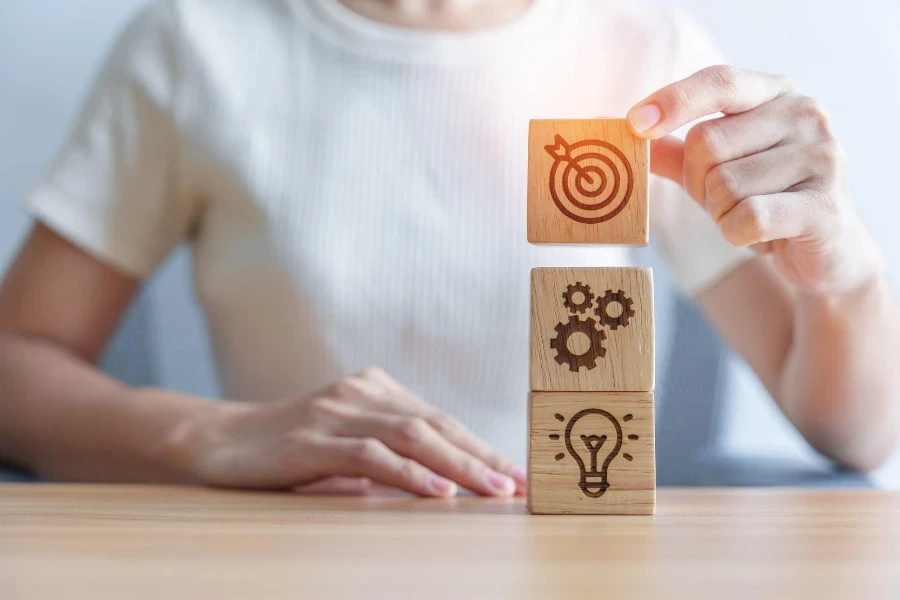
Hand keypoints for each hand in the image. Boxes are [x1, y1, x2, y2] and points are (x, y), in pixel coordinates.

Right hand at [179, 367, 523, 496]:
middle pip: (436, 425)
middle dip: (482, 456)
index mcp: (376, 389)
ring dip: (459, 466)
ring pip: (412, 436)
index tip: (517, 472)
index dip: (481, 446)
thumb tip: (449, 482)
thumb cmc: (290, 449)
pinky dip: (410, 474)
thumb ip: (390, 452)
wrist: (219, 440)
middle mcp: (362, 392)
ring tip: (494, 491)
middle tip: (520, 483)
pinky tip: (439, 492)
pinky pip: (372, 455)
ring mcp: (337, 411)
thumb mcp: (347, 442)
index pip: (440, 419)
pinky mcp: (313, 438)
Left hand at [627, 65, 882, 294]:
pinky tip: (760, 235)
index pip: (720, 82)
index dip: (673, 101)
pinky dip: (737, 234)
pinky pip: (748, 218)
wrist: (827, 251)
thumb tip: (631, 133)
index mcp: (777, 94)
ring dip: (719, 213)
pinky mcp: (825, 206)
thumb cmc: (765, 199)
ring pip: (724, 186)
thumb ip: (678, 151)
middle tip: (721, 200)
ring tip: (747, 216)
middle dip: (696, 182)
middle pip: (707, 142)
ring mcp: (822, 157)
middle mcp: (806, 115)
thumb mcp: (717, 168)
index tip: (633, 123)